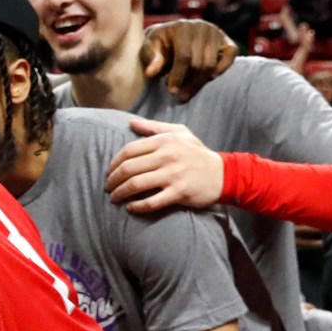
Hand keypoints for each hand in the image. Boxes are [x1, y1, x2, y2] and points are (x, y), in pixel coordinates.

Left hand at [105, 117, 225, 213]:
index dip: (114, 163)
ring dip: (120, 193)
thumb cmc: (198, 153)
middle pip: (129, 168)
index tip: (109, 171)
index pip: (129, 150)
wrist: (224, 173)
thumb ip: (154, 128)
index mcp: (165, 141)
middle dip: (113, 180)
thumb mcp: (180, 133)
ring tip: (114, 198)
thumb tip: (131, 123)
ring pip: (136, 184)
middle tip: (107, 187)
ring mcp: (173, 175)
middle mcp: (168, 156)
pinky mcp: (179, 192)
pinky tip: (130, 208)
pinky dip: (137, 206)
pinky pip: (152, 201)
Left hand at [141, 19, 237, 99]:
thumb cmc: (158, 44)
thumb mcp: (148, 48)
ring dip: (200, 82)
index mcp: (182, 27)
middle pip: (199, 63)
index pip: (184, 56)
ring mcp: (217, 32)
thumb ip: (150, 58)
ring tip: (187, 92)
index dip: (178, 76)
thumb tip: (150, 73)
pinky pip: (230, 57)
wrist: (172, 35)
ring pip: (212, 65)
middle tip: (180, 96)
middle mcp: (202, 27)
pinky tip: (207, 79)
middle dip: (189, 83)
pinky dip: (220, 71)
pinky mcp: (227, 41)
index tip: (172, 91)